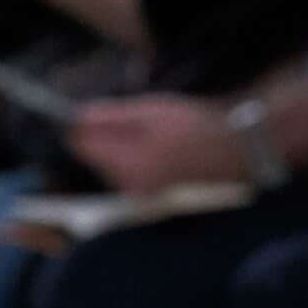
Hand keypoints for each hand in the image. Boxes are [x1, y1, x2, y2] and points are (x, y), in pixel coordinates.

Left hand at [67, 93, 252, 194]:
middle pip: (95, 157)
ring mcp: (139, 194)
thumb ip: (110, 116)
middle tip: (138, 122)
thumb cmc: (194, 126)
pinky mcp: (148, 196)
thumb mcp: (150, 111)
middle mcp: (129, 185)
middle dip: (105, 138)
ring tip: (153, 135)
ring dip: (120, 149)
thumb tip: (75, 118)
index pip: (82, 144)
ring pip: (110, 166)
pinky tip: (157, 150)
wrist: (232, 150)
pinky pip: (126, 175)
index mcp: (128, 163)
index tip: (96, 114)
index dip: (84, 125)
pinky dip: (133, 160)